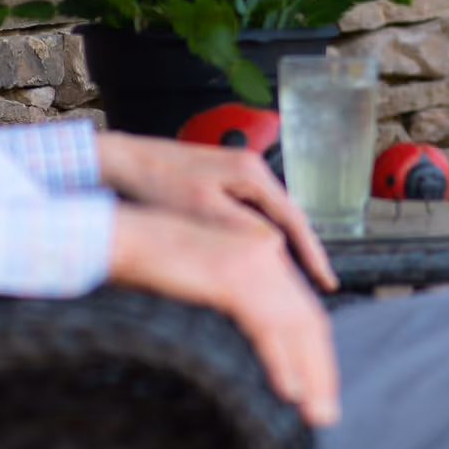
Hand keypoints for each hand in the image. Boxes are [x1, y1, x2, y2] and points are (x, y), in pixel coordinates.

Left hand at [96, 132, 336, 291]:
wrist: (122, 161)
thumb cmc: (157, 183)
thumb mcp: (201, 211)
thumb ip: (242, 228)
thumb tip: (276, 249)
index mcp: (251, 172)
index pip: (294, 219)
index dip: (313, 253)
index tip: (326, 282)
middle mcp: (251, 168)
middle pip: (288, 217)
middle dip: (304, 253)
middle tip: (319, 287)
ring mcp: (237, 173)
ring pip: (270, 217)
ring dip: (284, 247)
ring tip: (296, 281)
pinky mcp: (222, 181)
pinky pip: (253, 214)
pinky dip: (262, 238)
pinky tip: (261, 259)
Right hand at [107, 205, 340, 425]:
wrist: (127, 235)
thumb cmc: (158, 259)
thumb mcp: (209, 278)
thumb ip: (238, 296)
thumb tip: (262, 333)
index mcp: (265, 254)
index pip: (305, 310)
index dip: (316, 353)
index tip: (319, 389)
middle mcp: (268, 255)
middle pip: (310, 321)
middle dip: (321, 371)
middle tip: (326, 414)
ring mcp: (253, 264)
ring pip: (297, 328)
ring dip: (312, 377)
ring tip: (315, 414)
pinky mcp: (233, 277)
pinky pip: (267, 329)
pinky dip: (282, 364)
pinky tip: (289, 391)